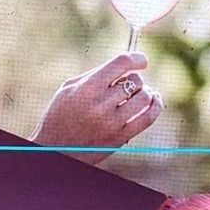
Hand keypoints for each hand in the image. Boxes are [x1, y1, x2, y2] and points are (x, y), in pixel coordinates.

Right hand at [32, 53, 162, 165]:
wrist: (53, 151)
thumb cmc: (58, 116)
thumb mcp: (68, 89)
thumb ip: (95, 75)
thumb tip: (124, 65)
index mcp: (87, 88)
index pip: (122, 63)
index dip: (137, 58)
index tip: (141, 61)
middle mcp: (100, 105)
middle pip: (135, 81)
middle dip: (134, 79)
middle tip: (126, 85)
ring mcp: (112, 123)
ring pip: (144, 97)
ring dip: (144, 92)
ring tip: (138, 94)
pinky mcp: (119, 138)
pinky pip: (147, 118)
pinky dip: (155, 106)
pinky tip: (154, 100)